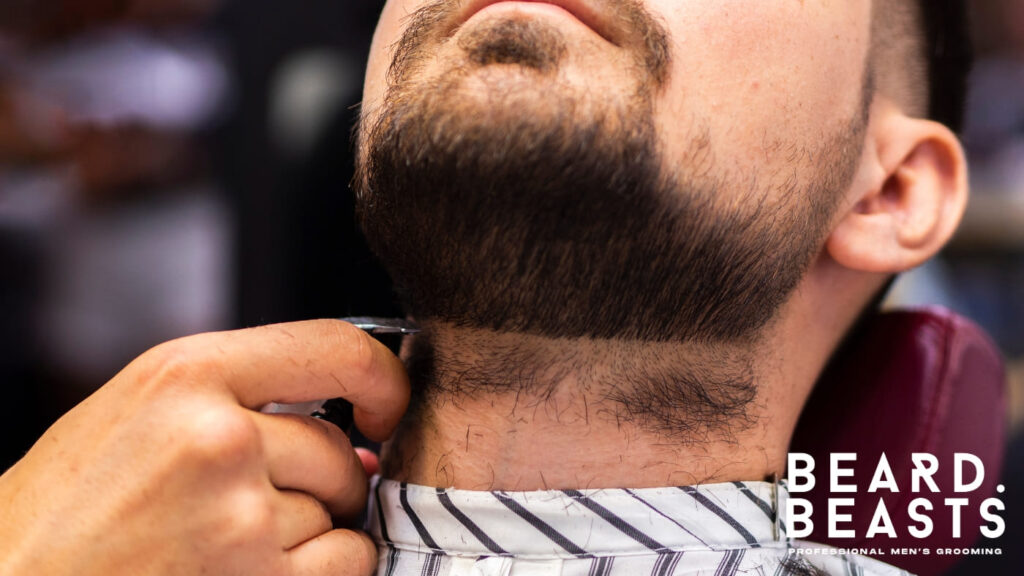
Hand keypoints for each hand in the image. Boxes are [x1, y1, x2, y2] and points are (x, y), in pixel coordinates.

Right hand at [0, 320, 409, 575]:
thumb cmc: (59, 517)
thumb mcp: (133, 417)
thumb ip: (239, 403)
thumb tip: (358, 437)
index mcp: (183, 375)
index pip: (334, 347)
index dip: (380, 379)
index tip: (384, 409)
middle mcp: (216, 437)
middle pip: (337, 449)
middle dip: (322, 481)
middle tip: (255, 509)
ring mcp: (238, 517)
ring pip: (339, 511)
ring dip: (307, 533)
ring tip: (225, 547)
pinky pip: (346, 563)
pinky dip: (322, 572)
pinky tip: (255, 574)